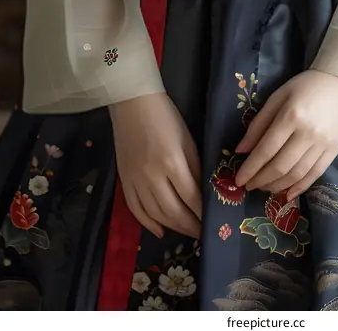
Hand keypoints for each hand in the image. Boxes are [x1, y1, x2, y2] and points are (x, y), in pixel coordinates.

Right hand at [110, 91, 201, 239]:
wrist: (132, 103)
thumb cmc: (166, 117)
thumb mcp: (187, 140)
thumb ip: (195, 168)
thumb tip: (203, 193)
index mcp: (172, 163)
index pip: (192, 198)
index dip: (203, 214)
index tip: (214, 223)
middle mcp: (152, 177)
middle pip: (174, 212)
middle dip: (191, 226)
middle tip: (203, 234)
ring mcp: (135, 181)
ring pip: (155, 215)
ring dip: (173, 227)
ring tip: (187, 232)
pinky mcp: (123, 181)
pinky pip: (135, 209)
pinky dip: (148, 223)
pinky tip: (160, 231)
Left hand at [234, 71, 337, 200]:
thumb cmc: (306, 86)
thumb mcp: (278, 97)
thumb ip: (259, 123)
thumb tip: (241, 150)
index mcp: (291, 116)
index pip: (266, 149)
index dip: (250, 168)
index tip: (238, 179)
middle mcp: (308, 133)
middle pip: (280, 166)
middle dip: (261, 180)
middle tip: (249, 186)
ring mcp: (324, 144)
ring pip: (297, 174)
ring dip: (277, 186)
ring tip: (264, 188)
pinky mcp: (335, 151)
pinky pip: (315, 174)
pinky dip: (300, 187)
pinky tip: (287, 194)